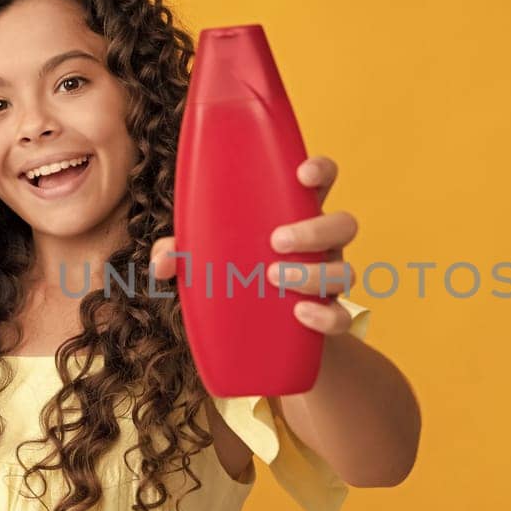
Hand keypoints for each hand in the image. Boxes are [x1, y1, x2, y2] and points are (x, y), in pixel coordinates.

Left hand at [148, 155, 357, 334]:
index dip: (321, 170)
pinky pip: (342, 317)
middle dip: (315, 229)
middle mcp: (319, 246)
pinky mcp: (328, 317)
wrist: (257, 339)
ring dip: (314, 273)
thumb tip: (164, 261)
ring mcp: (327, 280)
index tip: (302, 174)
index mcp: (293, 216)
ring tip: (275, 278)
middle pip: (344, 224)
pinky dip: (326, 316)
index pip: (321, 181)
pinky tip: (300, 315)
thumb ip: (179, 252)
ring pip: (346, 271)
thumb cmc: (231, 278)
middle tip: (276, 241)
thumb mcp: (202, 261)